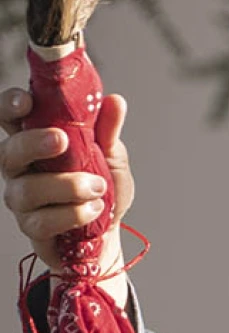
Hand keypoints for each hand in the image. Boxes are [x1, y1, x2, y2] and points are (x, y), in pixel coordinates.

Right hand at [1, 85, 133, 306]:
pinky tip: (93, 209)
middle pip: (8, 151)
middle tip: (63, 141)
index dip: (10, 106)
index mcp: (35, 141)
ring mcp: (22, 199)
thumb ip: (108, 131)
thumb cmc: (102, 188)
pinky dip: (73, 214)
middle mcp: (20, 168)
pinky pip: (42, 221)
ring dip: (67, 186)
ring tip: (98, 186)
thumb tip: (115, 102)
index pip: (9, 117)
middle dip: (33, 143)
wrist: (109, 231)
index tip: (27, 101)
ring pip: (27, 190)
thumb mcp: (111, 156)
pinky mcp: (32, 227)